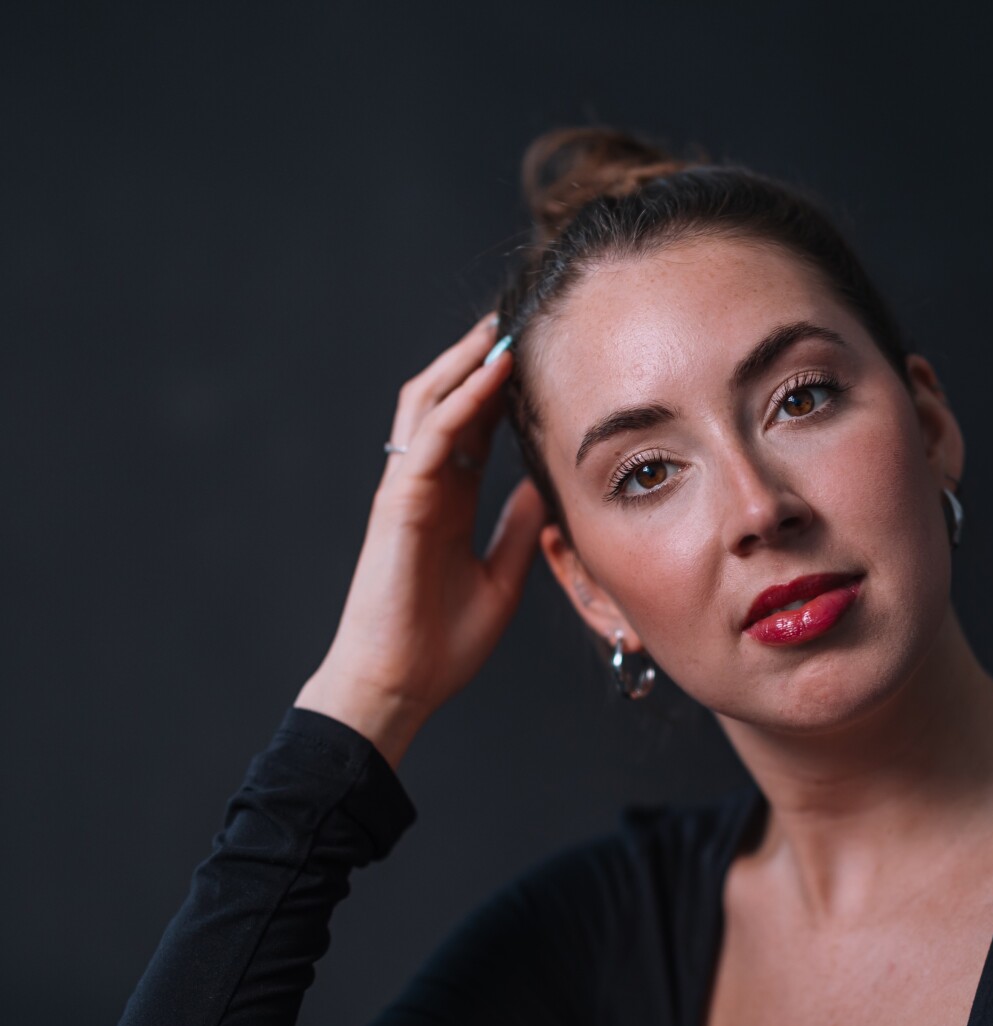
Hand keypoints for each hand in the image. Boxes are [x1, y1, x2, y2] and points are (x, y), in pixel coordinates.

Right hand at [295, 314, 546, 768]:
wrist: (399, 685)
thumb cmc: (440, 644)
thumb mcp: (500, 580)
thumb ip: (516, 532)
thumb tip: (541, 495)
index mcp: (447, 504)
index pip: (473, 430)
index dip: (499, 391)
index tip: (535, 359)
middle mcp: (425, 488)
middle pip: (448, 403)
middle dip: (478, 359)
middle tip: (517, 320)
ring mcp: (407, 490)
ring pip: (431, 404)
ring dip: (466, 362)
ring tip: (502, 325)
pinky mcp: (399, 503)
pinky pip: (432, 438)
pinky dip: (461, 400)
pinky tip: (492, 372)